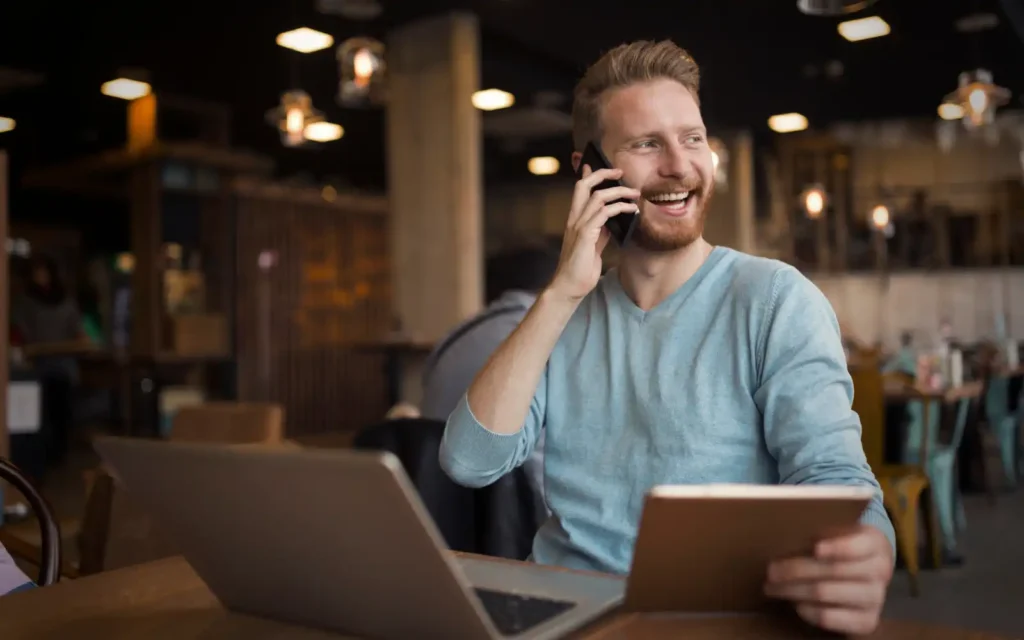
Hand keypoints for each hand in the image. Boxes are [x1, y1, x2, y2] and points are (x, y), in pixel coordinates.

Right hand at [547, 165, 639, 301]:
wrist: (570, 287)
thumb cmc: (581, 268)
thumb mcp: (594, 245)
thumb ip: (601, 230)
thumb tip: (615, 218)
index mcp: (575, 220)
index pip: (579, 191)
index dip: (588, 175)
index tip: (597, 165)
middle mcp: (574, 219)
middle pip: (584, 186)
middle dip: (602, 174)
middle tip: (619, 171)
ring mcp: (579, 226)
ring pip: (597, 197)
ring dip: (619, 191)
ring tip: (635, 194)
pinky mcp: (585, 235)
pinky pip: (604, 213)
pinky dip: (620, 208)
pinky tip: (632, 210)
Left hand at [764, 525, 893, 634]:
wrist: (868, 568)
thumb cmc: (841, 545)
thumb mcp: (834, 532)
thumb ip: (816, 537)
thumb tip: (782, 544)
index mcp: (873, 543)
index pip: (857, 546)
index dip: (837, 548)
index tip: (815, 547)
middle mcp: (880, 571)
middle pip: (833, 570)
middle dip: (795, 570)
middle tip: (770, 571)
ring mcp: (876, 598)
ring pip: (826, 594)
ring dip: (793, 590)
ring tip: (773, 587)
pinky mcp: (867, 621)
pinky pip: (830, 618)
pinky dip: (807, 611)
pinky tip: (794, 603)